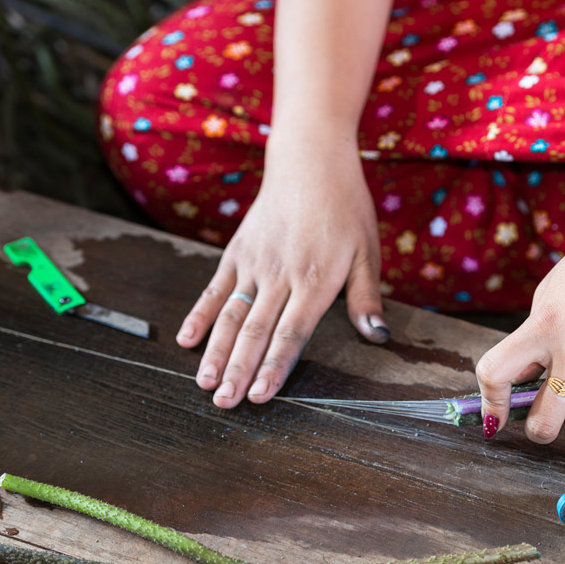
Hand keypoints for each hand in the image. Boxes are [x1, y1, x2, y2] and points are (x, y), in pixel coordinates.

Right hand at [176, 141, 387, 407]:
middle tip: (224, 403)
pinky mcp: (237, 251)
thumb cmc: (345, 207)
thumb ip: (366, 297)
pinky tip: (187, 340)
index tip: (260, 396)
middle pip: (255, 331)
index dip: (274, 367)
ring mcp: (254, 263)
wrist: (310, 159)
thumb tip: (377, 337)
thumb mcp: (367, 250)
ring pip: (230, 315)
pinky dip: (199, 315)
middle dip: (238, 371)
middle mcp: (280, 275)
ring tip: (204, 384)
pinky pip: (214, 288)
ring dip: (216, 352)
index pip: (291, 334)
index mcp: (316, 280)